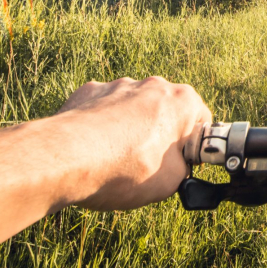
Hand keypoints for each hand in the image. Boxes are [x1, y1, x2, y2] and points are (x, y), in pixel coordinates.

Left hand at [54, 76, 211, 210]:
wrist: (65, 159)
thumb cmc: (123, 168)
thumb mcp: (172, 182)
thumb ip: (183, 168)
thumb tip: (176, 168)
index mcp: (183, 101)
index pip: (201, 122)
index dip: (192, 148)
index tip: (179, 166)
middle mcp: (154, 85)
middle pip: (166, 112)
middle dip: (160, 135)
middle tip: (147, 166)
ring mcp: (119, 85)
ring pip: (134, 109)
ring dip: (131, 129)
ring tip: (115, 161)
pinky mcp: (90, 91)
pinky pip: (104, 109)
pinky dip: (102, 125)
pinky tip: (93, 149)